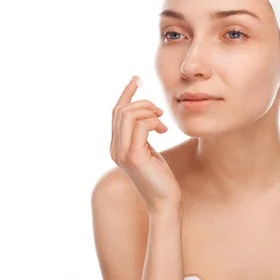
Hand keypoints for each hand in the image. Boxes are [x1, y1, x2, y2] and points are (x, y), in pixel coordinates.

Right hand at [110, 75, 181, 213]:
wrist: (165, 201)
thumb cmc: (160, 176)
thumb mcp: (148, 149)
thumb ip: (142, 133)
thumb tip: (146, 112)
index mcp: (116, 146)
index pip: (116, 112)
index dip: (126, 93)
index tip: (138, 78)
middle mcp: (114, 149)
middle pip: (121, 110)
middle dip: (143, 103)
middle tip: (160, 112)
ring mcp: (122, 153)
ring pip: (129, 115)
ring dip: (149, 112)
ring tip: (162, 123)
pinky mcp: (134, 157)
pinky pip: (141, 126)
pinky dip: (153, 122)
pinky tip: (163, 131)